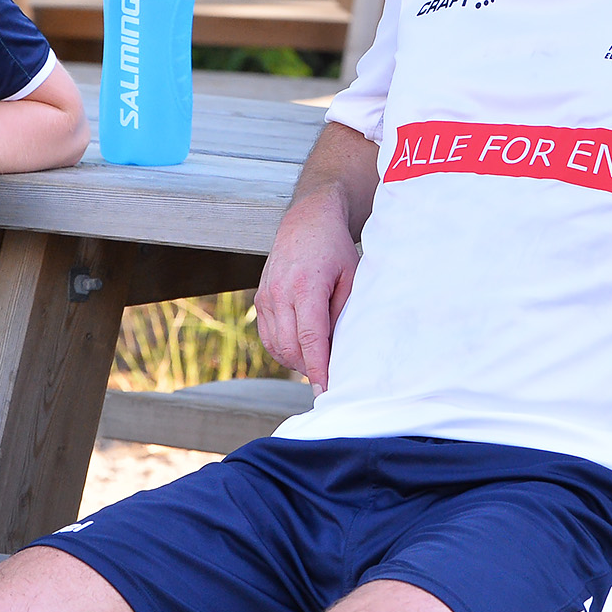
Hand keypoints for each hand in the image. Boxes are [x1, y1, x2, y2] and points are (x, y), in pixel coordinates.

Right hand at [255, 190, 362, 391]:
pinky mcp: (259, 299)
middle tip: (330, 377)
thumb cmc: (335, 249)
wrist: (306, 220)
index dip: (318, 368)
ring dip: (296, 361)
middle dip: (309, 369)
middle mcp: (280, 292)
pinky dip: (283, 350)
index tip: (326, 391)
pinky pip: (268, 337)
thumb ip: (344, 312)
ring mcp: (266, 296)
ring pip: (277, 346)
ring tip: (318, 363)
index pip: (310, 338)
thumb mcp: (351, 276)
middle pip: (291, 347)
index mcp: (306, 286)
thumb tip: (340, 351)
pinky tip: (301, 349)